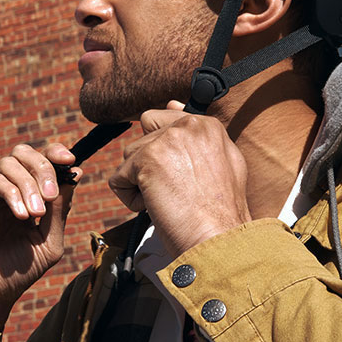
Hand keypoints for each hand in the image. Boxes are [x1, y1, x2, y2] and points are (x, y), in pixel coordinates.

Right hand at [0, 143, 75, 341]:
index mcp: (27, 196)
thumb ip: (60, 211)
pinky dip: (12, 194)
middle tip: (50, 195)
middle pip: (23, 153)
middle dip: (43, 167)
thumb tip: (74, 176)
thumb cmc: (16, 273)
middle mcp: (7, 191)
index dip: (55, 153)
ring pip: (9, 164)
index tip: (70, 161)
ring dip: (29, 184)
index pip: (41, 161)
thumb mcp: (49, 242)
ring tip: (35, 214)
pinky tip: (22, 216)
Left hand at [109, 101, 252, 257]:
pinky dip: (130, 199)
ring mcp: (167, 140)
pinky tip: (155, 209)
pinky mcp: (146, 160)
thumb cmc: (221, 212)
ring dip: (140, 183)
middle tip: (172, 189)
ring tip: (168, 202)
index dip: (163, 149)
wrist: (220, 237)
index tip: (173, 173)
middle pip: (144, 137)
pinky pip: (118, 178)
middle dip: (149, 164)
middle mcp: (188, 125)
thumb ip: (198, 136)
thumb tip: (173, 104)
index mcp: (207, 125)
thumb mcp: (223, 163)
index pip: (165, 120)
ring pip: (129, 158)